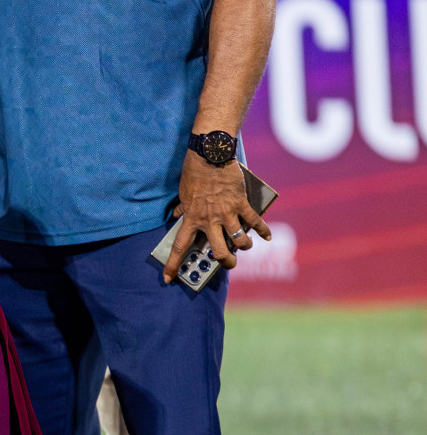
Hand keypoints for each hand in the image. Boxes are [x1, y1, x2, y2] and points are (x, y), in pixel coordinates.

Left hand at [164, 152, 271, 283]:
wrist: (211, 155)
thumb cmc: (194, 173)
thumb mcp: (182, 192)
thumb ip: (181, 207)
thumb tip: (176, 214)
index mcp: (191, 219)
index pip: (180, 247)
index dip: (173, 265)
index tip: (167, 279)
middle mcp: (209, 220)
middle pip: (218, 251)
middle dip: (225, 262)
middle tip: (229, 263)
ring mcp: (227, 213)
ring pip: (238, 241)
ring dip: (243, 247)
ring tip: (244, 247)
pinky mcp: (241, 204)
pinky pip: (254, 221)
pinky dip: (263, 230)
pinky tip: (267, 237)